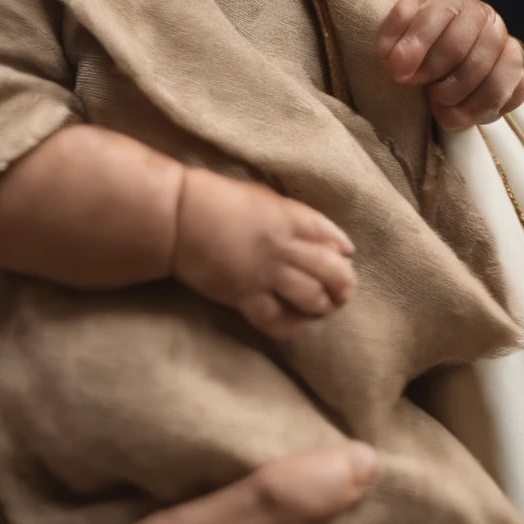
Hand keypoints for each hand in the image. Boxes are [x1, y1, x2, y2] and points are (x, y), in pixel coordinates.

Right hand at [173, 168, 354, 338]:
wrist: (178, 217)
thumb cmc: (216, 199)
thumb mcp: (262, 197)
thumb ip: (290, 215)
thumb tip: (316, 234)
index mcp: (290, 217)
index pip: (332, 237)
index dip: (342, 249)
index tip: (345, 257)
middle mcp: (284, 247)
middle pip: (330, 271)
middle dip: (343, 285)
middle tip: (342, 292)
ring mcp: (266, 273)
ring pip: (311, 297)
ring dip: (323, 306)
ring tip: (323, 309)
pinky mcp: (245, 296)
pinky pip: (277, 320)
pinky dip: (292, 327)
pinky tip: (298, 326)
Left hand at [377, 0, 523, 129]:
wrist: (443, 55)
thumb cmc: (418, 45)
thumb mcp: (397, 35)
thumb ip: (390, 43)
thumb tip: (398, 63)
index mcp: (454, 2)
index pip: (441, 13)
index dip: (417, 42)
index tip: (397, 71)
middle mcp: (487, 18)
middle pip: (461, 47)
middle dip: (433, 72)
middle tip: (417, 85)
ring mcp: (507, 46)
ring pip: (491, 74)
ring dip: (457, 96)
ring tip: (437, 104)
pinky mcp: (519, 76)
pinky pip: (513, 94)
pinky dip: (482, 110)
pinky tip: (458, 114)